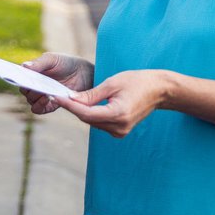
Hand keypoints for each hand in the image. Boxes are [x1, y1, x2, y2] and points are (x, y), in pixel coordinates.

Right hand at [20, 53, 93, 114]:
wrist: (84, 73)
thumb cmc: (66, 63)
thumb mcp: (53, 59)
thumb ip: (39, 63)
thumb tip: (24, 66)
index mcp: (32, 73)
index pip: (18, 77)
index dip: (16, 78)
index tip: (18, 77)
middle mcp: (35, 85)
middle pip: (24, 91)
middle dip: (29, 88)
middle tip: (36, 84)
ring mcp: (42, 96)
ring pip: (30, 101)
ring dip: (35, 97)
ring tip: (44, 92)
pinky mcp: (50, 105)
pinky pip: (38, 110)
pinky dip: (40, 106)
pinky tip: (47, 99)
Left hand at [55, 69, 170, 137]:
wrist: (158, 90)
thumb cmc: (137, 82)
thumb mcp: (112, 83)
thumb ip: (91, 94)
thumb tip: (71, 99)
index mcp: (118, 114)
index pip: (86, 113)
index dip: (69, 106)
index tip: (56, 97)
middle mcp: (119, 127)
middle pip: (87, 119)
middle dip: (73, 107)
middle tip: (58, 95)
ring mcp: (120, 132)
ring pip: (92, 122)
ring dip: (81, 111)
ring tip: (69, 98)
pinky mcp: (120, 132)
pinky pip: (99, 123)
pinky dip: (91, 114)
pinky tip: (84, 104)